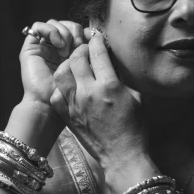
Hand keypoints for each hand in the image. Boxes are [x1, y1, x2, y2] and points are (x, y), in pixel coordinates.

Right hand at [19, 20, 86, 104]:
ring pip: (54, 23)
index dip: (85, 32)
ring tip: (66, 50)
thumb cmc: (69, 92)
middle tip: (79, 45)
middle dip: (75, 31)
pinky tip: (58, 45)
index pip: (78, 31)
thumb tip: (95, 35)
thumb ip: (87, 52)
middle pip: (67, 25)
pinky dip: (51, 30)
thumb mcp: (84, 68)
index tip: (92, 41)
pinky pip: (38, 26)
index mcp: (69, 53)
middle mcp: (55, 48)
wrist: (48, 104)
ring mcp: (43, 47)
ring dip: (64, 32)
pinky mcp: (30, 47)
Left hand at [51, 31, 145, 170]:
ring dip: (68, 65)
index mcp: (109, 86)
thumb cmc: (134, 128)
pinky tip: (70, 86)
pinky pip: (57, 94)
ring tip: (75, 66)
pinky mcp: (67, 116)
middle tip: (86, 50)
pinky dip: (61, 87)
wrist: (122, 156)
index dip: (97, 41)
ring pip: (61, 73)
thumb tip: (112, 64)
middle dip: (81, 49)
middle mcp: (88, 92)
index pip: (97, 53)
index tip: (97, 38)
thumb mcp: (136, 98)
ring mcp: (74, 104)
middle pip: (76, 58)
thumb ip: (122, 78)